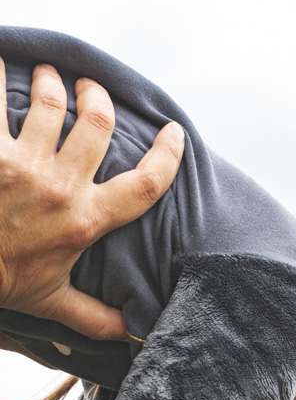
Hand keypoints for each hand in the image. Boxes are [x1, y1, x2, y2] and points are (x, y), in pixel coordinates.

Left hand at [0, 59, 183, 339]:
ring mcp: (20, 164)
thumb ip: (94, 315)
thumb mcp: (51, 302)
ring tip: (49, 75)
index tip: (174, 133)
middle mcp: (59, 187)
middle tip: (90, 88)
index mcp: (84, 221)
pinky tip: (0, 67)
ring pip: (51, 102)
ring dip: (53, 82)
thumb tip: (134, 332)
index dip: (167, 157)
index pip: (144, 186)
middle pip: (97, 123)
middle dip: (97, 97)